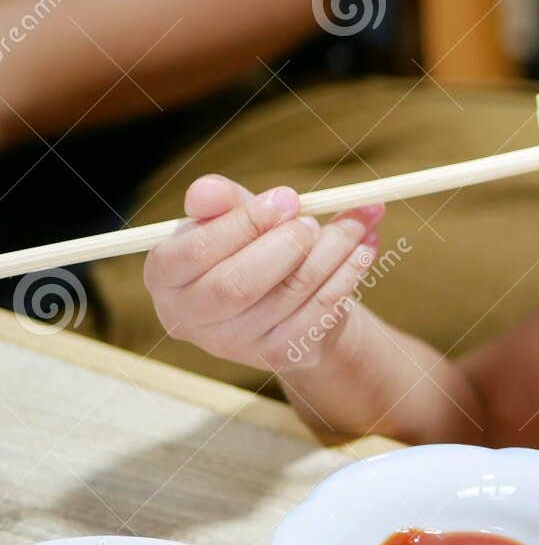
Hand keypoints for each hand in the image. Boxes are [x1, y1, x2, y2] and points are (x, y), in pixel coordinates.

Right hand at [144, 175, 385, 371]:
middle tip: (313, 219)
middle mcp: (192, 319)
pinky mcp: (281, 353)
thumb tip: (206, 191)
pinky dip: (351, 271)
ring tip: (358, 219)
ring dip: (335, 248)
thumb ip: (219, 201)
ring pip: (293, 291)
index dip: (244, 223)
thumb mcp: (229, 217)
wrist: (285, 298)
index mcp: (166, 277)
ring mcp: (237, 343)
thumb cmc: (247, 246)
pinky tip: (366, 245)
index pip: (196, 252)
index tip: (287, 198)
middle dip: (287, 244)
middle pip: (239, 284)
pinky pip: (323, 308)